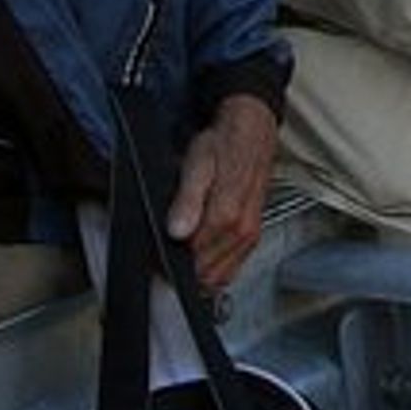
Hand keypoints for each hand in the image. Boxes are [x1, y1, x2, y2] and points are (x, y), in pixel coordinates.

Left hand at [163, 93, 277, 290]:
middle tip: (167, 251)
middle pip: (205, 273)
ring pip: (219, 277)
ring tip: (184, 251)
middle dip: (184, 269)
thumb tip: (178, 232)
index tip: (158, 250)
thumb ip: (188, 200)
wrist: (252, 132)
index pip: (192, 260)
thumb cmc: (224, 144)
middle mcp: (243, 231)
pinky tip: (203, 254)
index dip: (169, 259)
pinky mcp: (252, 237)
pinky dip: (215, 270)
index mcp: (227, 215)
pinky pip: (231, 269)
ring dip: (200, 272)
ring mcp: (250, 236)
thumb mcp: (197, 164)